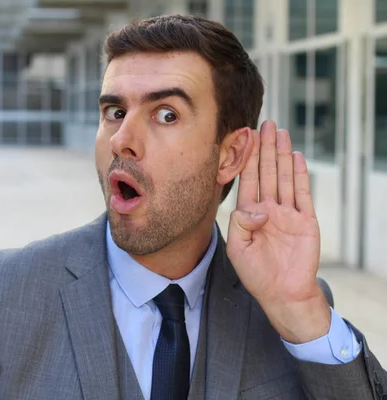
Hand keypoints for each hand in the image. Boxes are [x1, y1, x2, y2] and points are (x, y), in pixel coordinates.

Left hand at [226, 120, 330, 343]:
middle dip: (265, 148)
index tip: (246, 137)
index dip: (247, 158)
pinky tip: (296, 158)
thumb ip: (241, 224)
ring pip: (283, 177)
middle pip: (267, 171)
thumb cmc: (255, 273)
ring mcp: (287, 213)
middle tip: (266, 124)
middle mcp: (268, 208)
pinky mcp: (305, 220)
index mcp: (249, 214)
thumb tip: (259, 207)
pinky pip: (302, 193)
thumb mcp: (237, 248)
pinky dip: (299, 175)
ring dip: (282, 155)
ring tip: (280, 133)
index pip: (248, 180)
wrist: (282, 293)